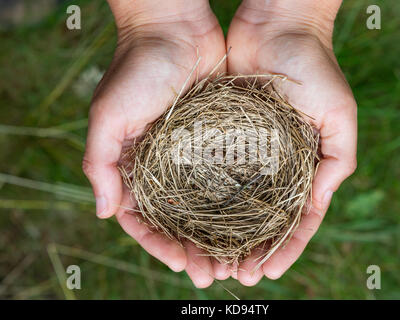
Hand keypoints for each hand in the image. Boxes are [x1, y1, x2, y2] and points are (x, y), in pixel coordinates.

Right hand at [83, 0, 225, 287]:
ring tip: (236, 260)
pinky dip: (236, 202)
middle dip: (193, 249)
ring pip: (205, 205)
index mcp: (134, 164)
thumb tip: (104, 212)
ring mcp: (191, 155)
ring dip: (217, 234)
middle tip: (213, 274)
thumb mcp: (108, 114)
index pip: (143, 218)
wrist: (175, 27)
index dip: (159, 245)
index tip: (181, 263)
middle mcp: (163, 165)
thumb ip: (100, 163)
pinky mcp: (218, 139)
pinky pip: (226, 177)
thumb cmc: (138, 67)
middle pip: (177, 219)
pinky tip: (252, 222)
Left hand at [225, 0, 356, 284]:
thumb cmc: (314, 67)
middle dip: (249, 249)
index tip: (267, 272)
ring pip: (231, 202)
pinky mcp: (218, 135)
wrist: (276, 25)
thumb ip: (338, 161)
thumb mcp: (340, 115)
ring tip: (209, 260)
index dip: (284, 248)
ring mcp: (245, 152)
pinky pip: (208, 171)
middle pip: (260, 218)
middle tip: (234, 275)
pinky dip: (201, 198)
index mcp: (303, 165)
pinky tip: (189, 221)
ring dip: (221, 233)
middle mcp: (272, 164)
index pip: (295, 219)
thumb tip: (319, 203)